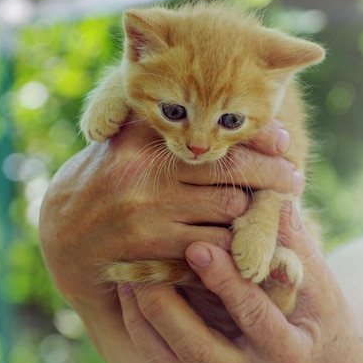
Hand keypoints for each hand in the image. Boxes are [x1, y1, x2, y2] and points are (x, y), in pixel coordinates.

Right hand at [39, 119, 302, 308]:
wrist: (67, 238)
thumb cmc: (106, 183)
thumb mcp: (123, 143)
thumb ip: (161, 122)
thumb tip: (220, 113)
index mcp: (140, 138)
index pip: (211, 131)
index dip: (255, 138)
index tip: (284, 141)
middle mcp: (145, 172)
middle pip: (230, 170)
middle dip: (272, 175)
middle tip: (296, 178)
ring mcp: (150, 212)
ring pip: (228, 211)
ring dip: (252, 213)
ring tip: (269, 209)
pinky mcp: (154, 249)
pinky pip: (213, 246)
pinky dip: (231, 244)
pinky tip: (239, 240)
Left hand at [117, 203, 362, 362]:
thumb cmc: (319, 313)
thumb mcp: (317, 280)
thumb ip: (291, 242)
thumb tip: (270, 194)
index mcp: (288, 353)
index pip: (252, 316)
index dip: (225, 280)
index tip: (197, 245)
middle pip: (195, 347)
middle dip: (164, 303)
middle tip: (142, 263)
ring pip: (167, 359)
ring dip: (141, 316)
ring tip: (127, 275)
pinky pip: (159, 361)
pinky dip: (139, 328)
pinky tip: (130, 295)